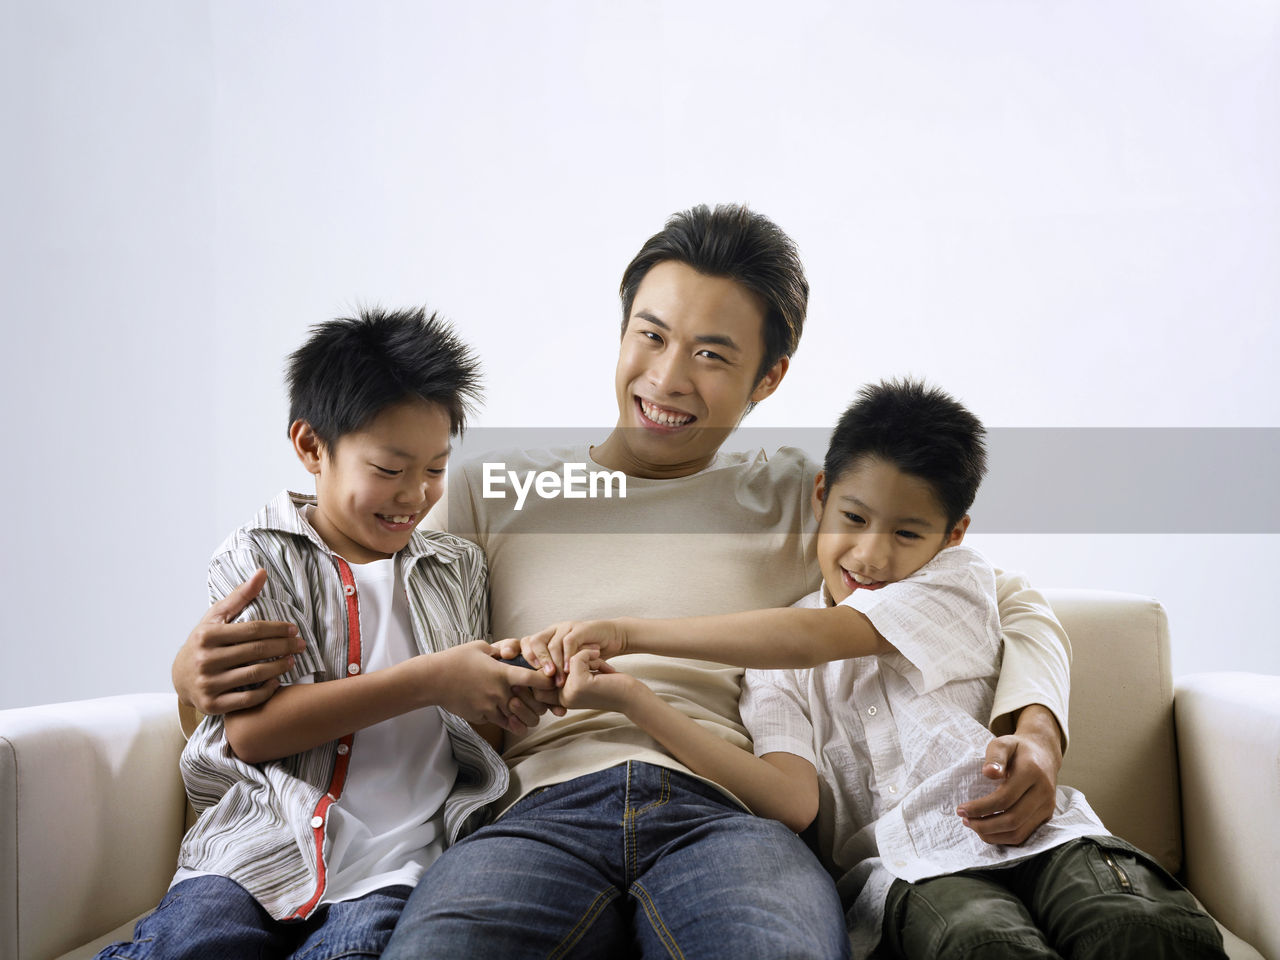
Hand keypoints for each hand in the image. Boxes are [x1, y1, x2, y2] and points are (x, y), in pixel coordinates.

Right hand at [174, 569, 302, 713]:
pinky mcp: (212, 705)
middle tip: (301, 645)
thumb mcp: (216, 616)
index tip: (294, 629)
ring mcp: (208, 684)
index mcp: (207, 636)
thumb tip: (263, 572)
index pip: (252, 630)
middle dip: (283, 647)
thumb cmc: (204, 641)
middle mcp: (205, 660)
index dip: (277, 629)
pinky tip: (277, 682)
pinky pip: (246, 699)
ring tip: (293, 661)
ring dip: (279, 667)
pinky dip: (265, 691)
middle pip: (256, 651)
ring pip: (254, 675)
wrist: (180, 676)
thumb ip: (240, 596)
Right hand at [423, 640, 557, 733]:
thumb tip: (513, 650)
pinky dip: (502, 718)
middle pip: (530, 707)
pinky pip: (498, 721)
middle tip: (541, 703)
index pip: (533, 679)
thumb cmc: (456, 659)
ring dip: (521, 715)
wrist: (432, 680)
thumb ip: (500, 649)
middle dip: (539, 706)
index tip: (552, 681)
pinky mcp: (480, 717)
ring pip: (515, 718)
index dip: (546, 681)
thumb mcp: (480, 647)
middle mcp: (499, 692)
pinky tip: (500, 710)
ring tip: (523, 710)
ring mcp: (489, 707)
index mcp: (501, 673)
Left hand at [515, 619, 628, 683]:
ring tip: (558, 681)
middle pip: (533, 641)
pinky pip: (569, 641)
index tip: (523, 675)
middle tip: (542, 679)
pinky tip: (570, 670)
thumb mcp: (568, 667)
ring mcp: (566, 628)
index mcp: (546, 639)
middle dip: (536, 661)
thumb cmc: (589, 655)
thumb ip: (553, 675)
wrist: (613, 640)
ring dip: (554, 664)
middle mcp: (553, 631)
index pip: (525, 644)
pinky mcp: (580, 628)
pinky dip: (568, 657)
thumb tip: (536, 695)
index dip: (522, 657)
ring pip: (551, 644)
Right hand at [559, 649, 633, 712]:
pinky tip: (606, 668)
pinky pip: (578, 657)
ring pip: (570, 658)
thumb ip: (569, 673)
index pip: (552, 675)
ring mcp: (569, 692)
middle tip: (599, 666)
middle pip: (561, 662)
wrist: (632, 697)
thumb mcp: (585, 679)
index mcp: (561, 698)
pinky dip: (593, 656)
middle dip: (582, 658)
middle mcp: (562, 697)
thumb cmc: (611, 687)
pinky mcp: (579, 684)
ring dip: (590, 658)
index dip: (564, 662)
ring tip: (603, 670)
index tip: (589, 666)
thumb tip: (554, 652)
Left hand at [957, 708, 1061, 844]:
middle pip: (1012, 820)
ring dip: (992, 834)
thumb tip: (989, 773)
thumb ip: (995, 756)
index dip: (980, 808)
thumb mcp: (1003, 743)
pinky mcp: (1046, 816)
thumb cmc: (1017, 749)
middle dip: (984, 825)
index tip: (961, 809)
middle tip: (965, 819)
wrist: (1043, 754)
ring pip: (1019, 833)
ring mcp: (1047, 807)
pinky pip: (1024, 835)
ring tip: (973, 825)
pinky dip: (1003, 838)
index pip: (1004, 799)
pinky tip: (988, 830)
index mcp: (1032, 772)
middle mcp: (1044, 792)